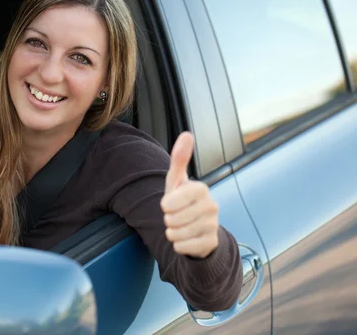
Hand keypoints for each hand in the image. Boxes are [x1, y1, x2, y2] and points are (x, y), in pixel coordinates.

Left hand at [161, 132, 219, 258]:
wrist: (197, 228)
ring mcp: (213, 225)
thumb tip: (187, 134)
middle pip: (171, 219)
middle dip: (168, 220)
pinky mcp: (211, 243)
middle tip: (177, 216)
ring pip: (176, 234)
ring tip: (181, 226)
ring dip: (172, 232)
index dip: (166, 205)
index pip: (172, 201)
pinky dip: (178, 245)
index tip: (169, 204)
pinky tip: (186, 238)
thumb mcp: (177, 180)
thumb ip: (179, 158)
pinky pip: (182, 247)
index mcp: (201, 189)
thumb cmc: (182, 200)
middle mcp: (211, 206)